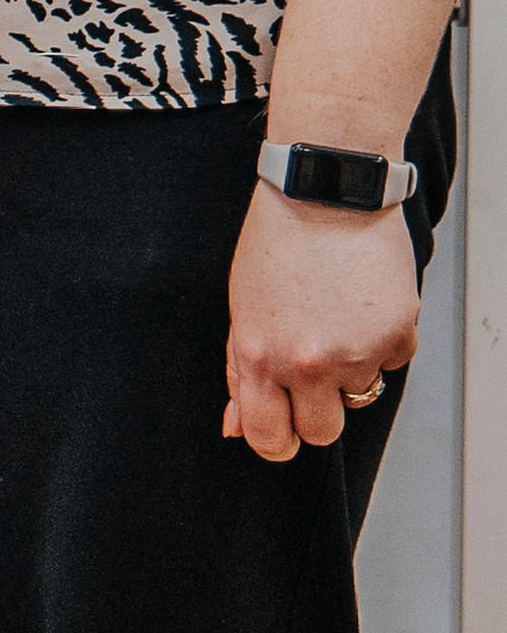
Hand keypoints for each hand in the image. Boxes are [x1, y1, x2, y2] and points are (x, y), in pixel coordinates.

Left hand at [224, 181, 418, 459]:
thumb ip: (240, 371)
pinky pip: (394, 361)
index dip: (277, 440)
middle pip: (322, 432)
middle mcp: (306, 363)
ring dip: (352, 368)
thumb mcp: (242, 308)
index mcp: (258, 357)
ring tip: (338, 319)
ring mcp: (355, 351)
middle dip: (319, 411)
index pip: (269, 438)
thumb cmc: (277, 242)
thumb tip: (236, 427)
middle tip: (315, 374)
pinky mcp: (396, 334)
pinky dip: (383, 341)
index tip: (283, 430)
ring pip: (360, 394)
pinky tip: (364, 303)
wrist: (324, 192)